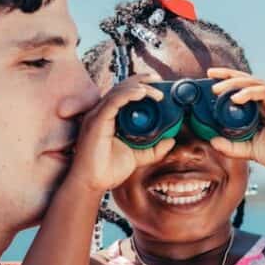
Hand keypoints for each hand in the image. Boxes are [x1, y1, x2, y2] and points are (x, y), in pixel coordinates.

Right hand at [66, 74, 175, 192]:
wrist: (92, 184)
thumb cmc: (108, 170)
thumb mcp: (138, 156)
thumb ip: (154, 149)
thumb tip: (171, 140)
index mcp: (109, 117)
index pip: (124, 93)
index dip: (140, 85)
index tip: (158, 84)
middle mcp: (101, 113)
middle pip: (122, 87)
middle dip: (141, 80)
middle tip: (159, 80)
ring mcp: (97, 116)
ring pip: (119, 92)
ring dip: (140, 88)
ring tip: (157, 92)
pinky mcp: (96, 122)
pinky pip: (113, 102)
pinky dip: (128, 95)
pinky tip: (142, 93)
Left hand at [206, 68, 264, 176]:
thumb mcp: (250, 150)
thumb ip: (232, 146)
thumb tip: (212, 140)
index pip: (245, 87)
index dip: (228, 80)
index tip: (209, 79)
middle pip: (248, 80)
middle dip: (228, 76)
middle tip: (210, 76)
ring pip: (255, 83)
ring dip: (235, 84)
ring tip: (218, 89)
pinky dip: (250, 93)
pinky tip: (236, 98)